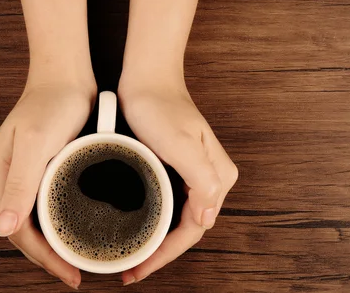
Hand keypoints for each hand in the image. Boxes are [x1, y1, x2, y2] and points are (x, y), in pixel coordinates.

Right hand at [0, 79, 96, 289]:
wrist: (66, 77)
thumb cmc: (53, 103)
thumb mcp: (36, 142)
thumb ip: (20, 184)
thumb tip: (2, 229)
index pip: (15, 229)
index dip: (42, 256)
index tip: (70, 272)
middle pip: (20, 230)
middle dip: (47, 256)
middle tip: (77, 273)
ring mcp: (16, 175)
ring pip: (31, 221)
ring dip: (51, 243)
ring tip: (76, 261)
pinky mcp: (34, 170)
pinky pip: (41, 206)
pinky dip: (55, 223)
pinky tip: (72, 233)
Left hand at [117, 77, 237, 284]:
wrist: (147, 78)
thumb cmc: (160, 106)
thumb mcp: (182, 143)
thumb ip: (202, 180)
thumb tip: (207, 219)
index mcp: (218, 177)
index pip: (194, 229)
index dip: (166, 254)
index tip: (140, 267)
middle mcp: (211, 179)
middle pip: (187, 229)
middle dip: (161, 253)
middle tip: (131, 270)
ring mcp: (194, 174)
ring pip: (177, 219)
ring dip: (157, 241)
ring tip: (131, 257)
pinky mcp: (177, 168)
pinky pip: (169, 204)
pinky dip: (154, 221)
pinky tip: (136, 228)